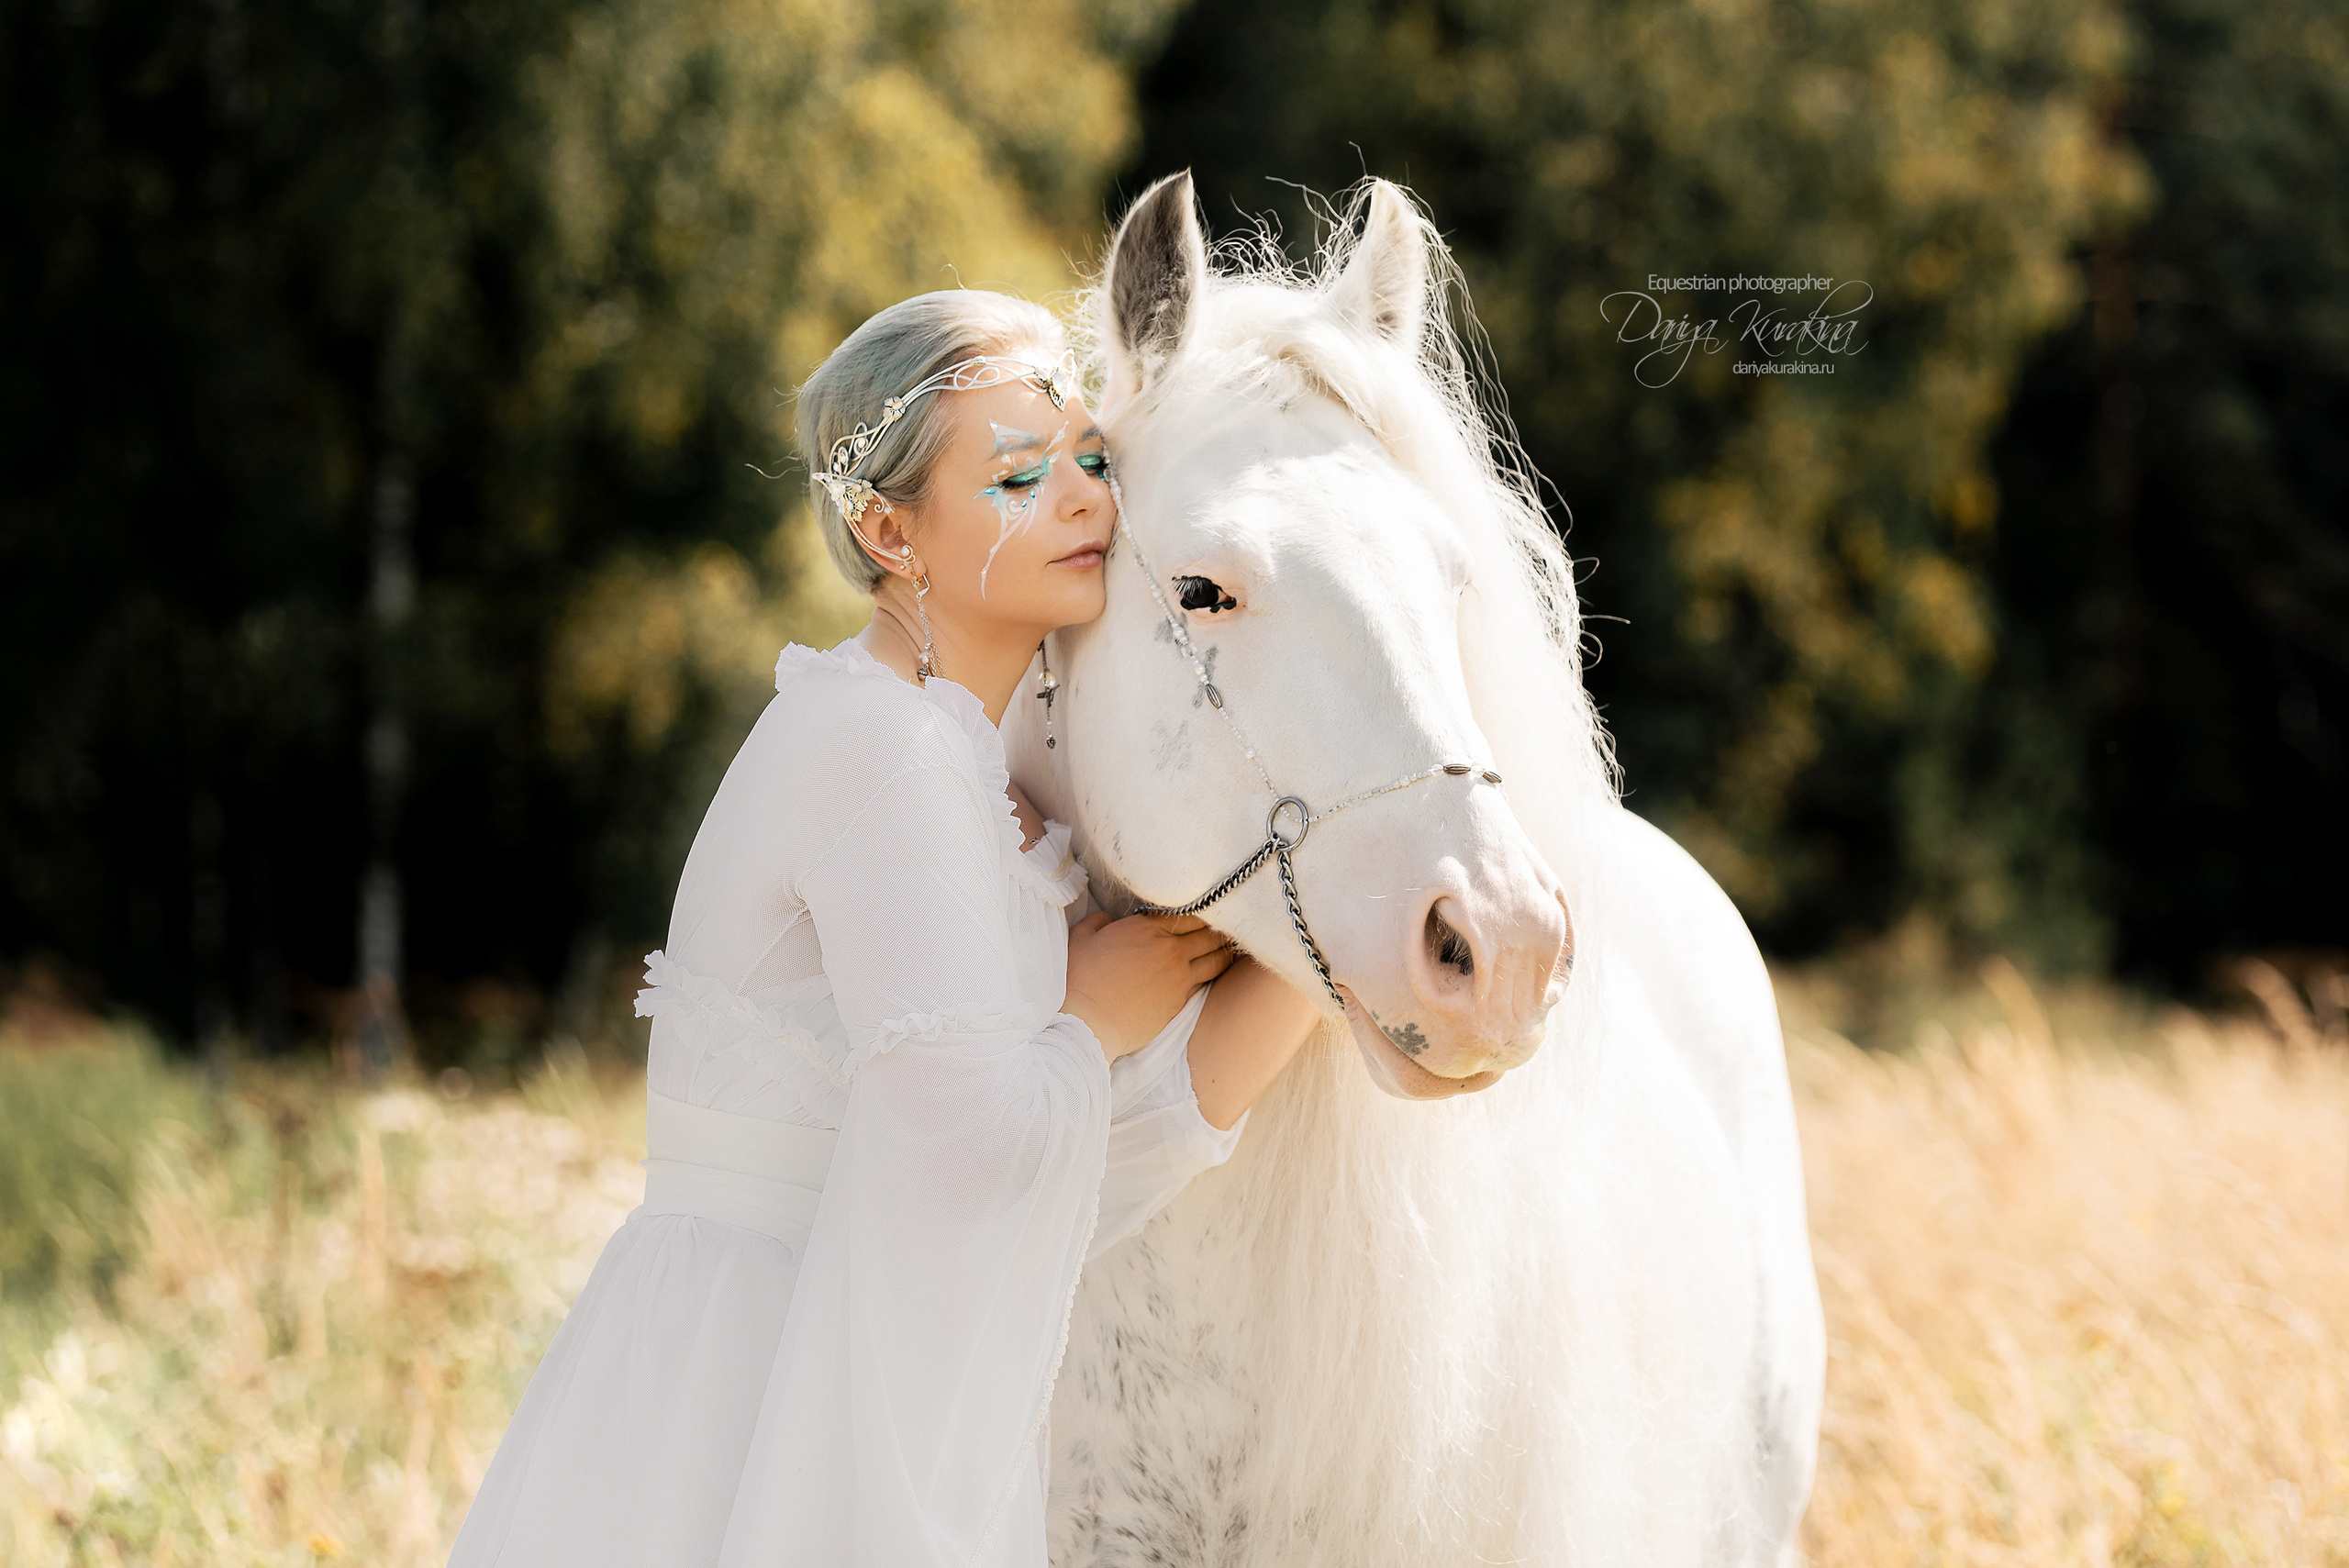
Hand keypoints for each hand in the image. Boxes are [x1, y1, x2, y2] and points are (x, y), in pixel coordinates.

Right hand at [1063, 911, 1234, 1059]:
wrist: (1086, 1023)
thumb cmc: (1078, 979)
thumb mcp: (1081, 936)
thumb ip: (1100, 920)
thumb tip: (1110, 918)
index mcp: (1146, 927)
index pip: (1188, 912)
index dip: (1201, 909)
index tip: (1208, 909)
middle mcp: (1169, 948)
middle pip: (1209, 932)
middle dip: (1220, 927)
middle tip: (1230, 925)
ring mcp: (1179, 976)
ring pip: (1217, 957)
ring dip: (1225, 949)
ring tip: (1233, 945)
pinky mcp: (1181, 1000)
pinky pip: (1207, 980)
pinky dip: (1216, 972)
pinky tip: (1220, 968)